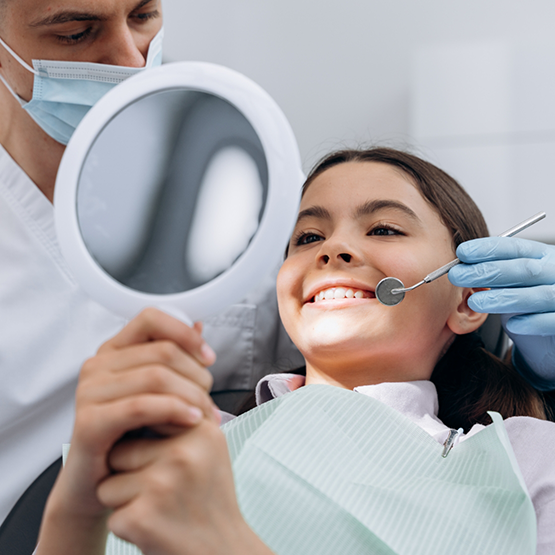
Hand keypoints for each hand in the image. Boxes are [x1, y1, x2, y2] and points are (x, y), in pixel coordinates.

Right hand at [37, 309, 219, 554]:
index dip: (185, 333)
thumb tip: (199, 324)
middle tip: (210, 400)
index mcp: (114, 350)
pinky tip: (192, 420)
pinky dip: (174, 411)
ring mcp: (89, 392)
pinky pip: (141, 406)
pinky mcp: (89, 422)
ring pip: (156, 377)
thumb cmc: (131, 435)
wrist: (99, 484)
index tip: (208, 357)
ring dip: (191, 396)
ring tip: (206, 415)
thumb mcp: (158, 391)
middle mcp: (97, 365)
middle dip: (197, 375)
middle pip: (162, 351)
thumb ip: (175, 357)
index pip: (151, 318)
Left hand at [97, 422, 272, 554]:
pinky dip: (126, 524)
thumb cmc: (210, 496)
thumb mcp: (210, 446)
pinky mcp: (143, 519)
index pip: (146, 415)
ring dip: (125, 499)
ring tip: (160, 507)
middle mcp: (184, 454)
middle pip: (121, 450)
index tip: (158, 458)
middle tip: (163, 488)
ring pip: (109, 482)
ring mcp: (163, 486)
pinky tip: (155, 528)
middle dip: (131, 472)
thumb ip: (185, 414)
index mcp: (200, 431)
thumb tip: (148, 387)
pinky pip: (110, 512)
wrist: (223, 550)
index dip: (143, 440)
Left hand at [449, 237, 554, 389]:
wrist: (553, 332)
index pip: (514, 248)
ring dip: (503, 298)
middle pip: (523, 269)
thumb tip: (458, 267)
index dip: (487, 249)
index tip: (462, 252)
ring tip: (475, 302)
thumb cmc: (528, 301)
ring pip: (536, 295)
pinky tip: (512, 324)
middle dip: (487, 271)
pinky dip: (531, 322)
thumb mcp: (512, 281)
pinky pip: (551, 320)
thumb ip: (493, 272)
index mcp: (542, 256)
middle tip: (457, 276)